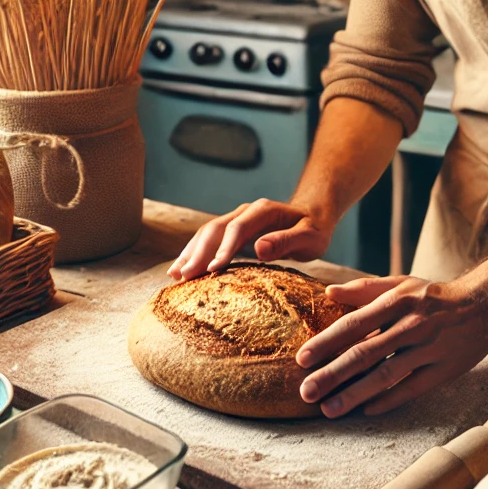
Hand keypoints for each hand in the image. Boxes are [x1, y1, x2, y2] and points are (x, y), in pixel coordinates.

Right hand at [167, 199, 331, 279]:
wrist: (312, 217)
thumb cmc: (313, 230)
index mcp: (262, 211)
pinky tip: (182, 270)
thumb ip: (286, 242)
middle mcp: (245, 212)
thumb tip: (259, 249)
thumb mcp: (309, 237)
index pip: (237, 228)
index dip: (223, 248)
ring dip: (190, 253)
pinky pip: (209, 241)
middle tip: (183, 277)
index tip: (212, 269)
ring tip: (174, 276)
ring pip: (206, 234)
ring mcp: (236, 220)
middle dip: (197, 253)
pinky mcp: (232, 232)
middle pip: (215, 230)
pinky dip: (194, 254)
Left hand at [295, 274, 487, 417]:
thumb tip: (328, 292)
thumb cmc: (433, 296)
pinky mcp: (443, 370)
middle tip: (306, 391)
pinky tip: (366, 411)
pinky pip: (411, 388)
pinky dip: (388, 400)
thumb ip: (364, 289)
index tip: (302, 358)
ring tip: (329, 409)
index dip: (327, 342)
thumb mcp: (401, 284)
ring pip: (386, 375)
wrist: (483, 305)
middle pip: (365, 353)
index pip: (354, 324)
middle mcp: (411, 325)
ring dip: (354, 394)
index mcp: (397, 301)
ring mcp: (428, 349)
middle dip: (333, 374)